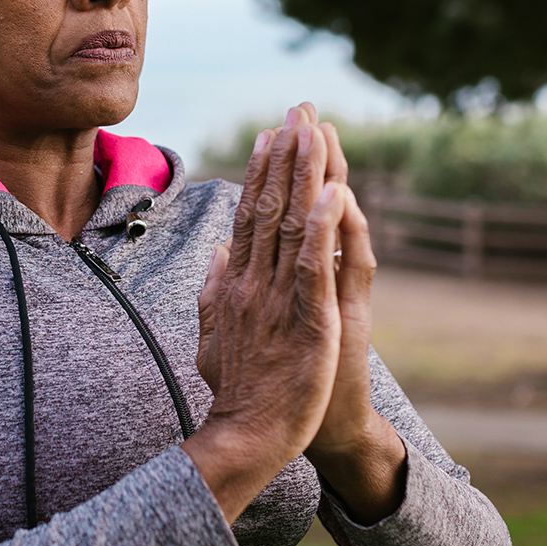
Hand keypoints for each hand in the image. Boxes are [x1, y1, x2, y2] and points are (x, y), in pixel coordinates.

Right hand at [197, 105, 405, 523]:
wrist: (248, 435)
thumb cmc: (239, 389)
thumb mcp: (214, 334)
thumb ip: (213, 292)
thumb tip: (217, 253)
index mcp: (234, 285)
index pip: (248, 217)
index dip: (262, 173)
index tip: (272, 136)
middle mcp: (252, 282)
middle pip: (268, 208)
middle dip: (285, 156)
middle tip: (297, 110)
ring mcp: (279, 299)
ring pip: (292, 225)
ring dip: (303, 175)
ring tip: (313, 130)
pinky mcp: (309, 320)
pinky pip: (316, 266)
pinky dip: (324, 227)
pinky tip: (333, 192)